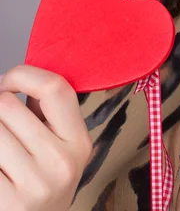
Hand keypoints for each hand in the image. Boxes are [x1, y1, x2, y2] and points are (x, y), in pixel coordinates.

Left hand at [0, 64, 92, 210]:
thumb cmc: (39, 182)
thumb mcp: (55, 145)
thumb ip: (45, 111)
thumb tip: (18, 75)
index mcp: (79, 141)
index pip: (55, 87)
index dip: (23, 75)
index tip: (7, 82)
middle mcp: (62, 163)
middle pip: (9, 105)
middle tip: (0, 122)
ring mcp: (35, 186)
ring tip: (2, 147)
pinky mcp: (9, 203)